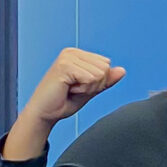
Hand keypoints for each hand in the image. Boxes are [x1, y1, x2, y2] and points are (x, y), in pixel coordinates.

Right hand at [8, 48, 126, 160]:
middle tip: (74, 90)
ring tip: (70, 90)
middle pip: (105, 68)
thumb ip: (106, 80)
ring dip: (87, 88)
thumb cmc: (63, 102)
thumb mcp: (91, 90)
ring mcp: (67, 57)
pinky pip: (91, 79)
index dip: (98, 82)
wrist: (44, 114)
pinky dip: (83, 89)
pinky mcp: (64, 66)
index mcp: (78, 54)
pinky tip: (67, 90)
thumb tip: (122, 70)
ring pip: (99, 74)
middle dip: (94, 85)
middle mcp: (72, 52)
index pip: (106, 64)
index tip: (79, 86)